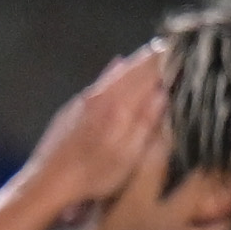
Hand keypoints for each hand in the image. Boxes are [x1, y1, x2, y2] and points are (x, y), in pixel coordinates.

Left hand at [23, 42, 168, 224]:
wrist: (45, 183)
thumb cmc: (92, 175)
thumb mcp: (129, 155)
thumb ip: (147, 121)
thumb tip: (163, 91)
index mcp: (119, 105)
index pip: (148, 71)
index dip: (167, 59)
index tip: (184, 50)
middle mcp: (100, 95)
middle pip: (132, 67)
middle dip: (153, 56)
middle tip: (172, 47)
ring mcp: (83, 100)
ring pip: (115, 72)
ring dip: (135, 62)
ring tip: (152, 51)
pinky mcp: (71, 108)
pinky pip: (99, 81)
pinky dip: (114, 71)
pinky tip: (117, 65)